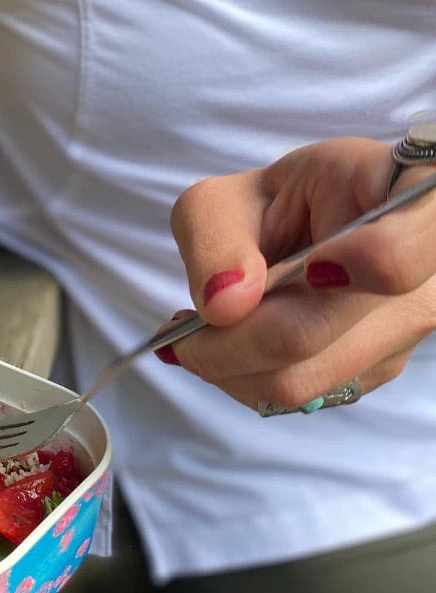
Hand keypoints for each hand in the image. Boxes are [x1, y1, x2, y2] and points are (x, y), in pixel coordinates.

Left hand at [163, 137, 435, 411]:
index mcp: (410, 197)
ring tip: (197, 332)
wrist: (307, 225)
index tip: (314, 266)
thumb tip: (224, 306)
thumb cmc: (274, 202)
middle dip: (225, 340)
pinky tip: (231, 343)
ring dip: (228, 364)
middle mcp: (425, 274)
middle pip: (315, 333)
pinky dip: (245, 376)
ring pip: (300, 379)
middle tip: (180, 327)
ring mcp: (408, 328)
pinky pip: (300, 395)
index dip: (371, 259)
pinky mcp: (379, 368)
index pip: (411, 244)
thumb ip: (217, 239)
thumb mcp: (225, 199)